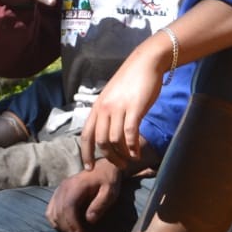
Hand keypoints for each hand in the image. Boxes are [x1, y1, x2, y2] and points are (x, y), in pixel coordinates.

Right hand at [45, 161, 126, 231]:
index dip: (73, 225)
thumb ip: (100, 204)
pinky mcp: (57, 194)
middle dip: (69, 230)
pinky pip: (50, 211)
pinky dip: (56, 222)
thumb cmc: (108, 180)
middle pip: (59, 213)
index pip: (68, 207)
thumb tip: (89, 220)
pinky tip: (66, 229)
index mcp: (76, 185)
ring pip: (53, 214)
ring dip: (63, 228)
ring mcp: (59, 190)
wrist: (103, 168)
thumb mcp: (111, 191)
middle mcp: (64, 187)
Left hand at [80, 37, 169, 168]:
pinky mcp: (134, 108)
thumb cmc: (130, 81)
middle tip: (118, 165)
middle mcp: (104, 109)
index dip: (86, 154)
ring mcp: (118, 108)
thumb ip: (107, 113)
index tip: (90, 168)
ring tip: (130, 159)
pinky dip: (133, 147)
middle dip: (109, 158)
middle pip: (100, 142)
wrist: (145, 63)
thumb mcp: (111, 97)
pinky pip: (130, 134)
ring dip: (123, 154)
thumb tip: (108, 135)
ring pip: (115, 140)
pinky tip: (137, 153)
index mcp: (97, 107)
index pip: (86, 135)